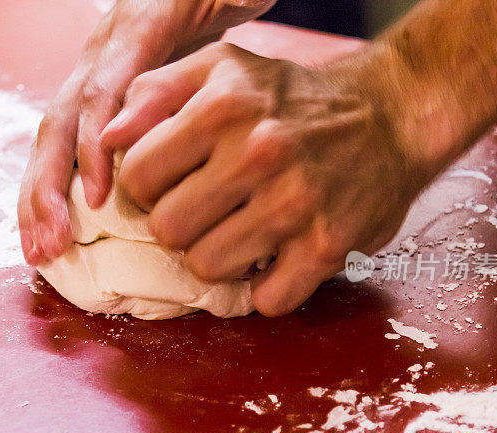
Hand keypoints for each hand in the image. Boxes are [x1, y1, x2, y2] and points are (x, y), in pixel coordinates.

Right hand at [17, 1, 275, 265]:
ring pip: (51, 140)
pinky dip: (53, 192)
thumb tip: (236, 11)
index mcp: (130, 35)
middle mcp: (98, 59)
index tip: (97, 197)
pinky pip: (63, 148)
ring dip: (39, 198)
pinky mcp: (94, 103)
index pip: (99, 93)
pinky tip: (52, 232)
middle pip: (58, 122)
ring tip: (40, 250)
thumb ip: (227, 2)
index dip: (92, 146)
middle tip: (51, 242)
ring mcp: (90, 80)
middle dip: (47, 186)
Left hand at [103, 42, 430, 315]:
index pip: (138, 177)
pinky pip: (268, 300)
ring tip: (242, 232)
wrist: (391, 114)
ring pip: (208, 268)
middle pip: (168, 230)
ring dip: (219, 258)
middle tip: (209, 212)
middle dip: (180, 226)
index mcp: (223, 106)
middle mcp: (259, 153)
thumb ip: (157, 91)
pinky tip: (276, 259)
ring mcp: (296, 204)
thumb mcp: (224, 67)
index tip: (175, 184)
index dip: (149, 188)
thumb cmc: (292, 96)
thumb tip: (106, 136)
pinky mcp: (328, 246)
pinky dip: (267, 289)